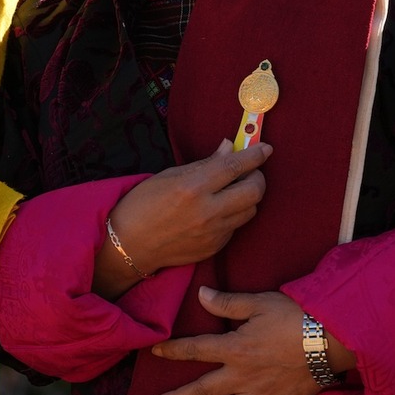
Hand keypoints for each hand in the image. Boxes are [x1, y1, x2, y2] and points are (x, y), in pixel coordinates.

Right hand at [94, 141, 270, 297]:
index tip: (265, 148)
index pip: (235, 166)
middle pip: (254, 191)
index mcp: (193, 187)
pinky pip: (235, 227)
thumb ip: (205, 164)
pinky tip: (217, 210)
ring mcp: (213, 232)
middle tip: (251, 171)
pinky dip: (233, 214)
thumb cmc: (143, 204)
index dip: (255, 154)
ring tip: (233, 190)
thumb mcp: (170, 176)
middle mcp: (207, 211)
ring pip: (250, 210)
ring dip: (248, 197)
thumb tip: (230, 147)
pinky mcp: (215, 247)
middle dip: (258, 177)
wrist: (130, 244)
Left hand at [150, 287, 354, 394]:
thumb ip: (227, 303)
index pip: (196, 350)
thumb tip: (200, 293)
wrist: (331, 338)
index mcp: (234, 349)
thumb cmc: (295, 316)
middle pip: (204, 389)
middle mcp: (242, 377)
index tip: (155, 352)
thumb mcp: (258, 303)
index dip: (174, 350)